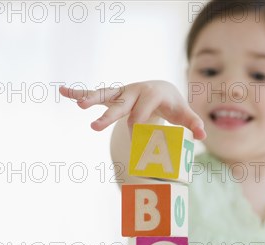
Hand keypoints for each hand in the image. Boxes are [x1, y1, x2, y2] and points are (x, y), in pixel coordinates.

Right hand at [59, 80, 205, 138]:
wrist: (162, 88)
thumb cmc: (173, 104)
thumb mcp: (183, 113)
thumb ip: (193, 123)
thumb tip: (203, 135)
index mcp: (152, 94)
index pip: (142, 111)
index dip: (138, 124)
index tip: (135, 136)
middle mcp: (135, 90)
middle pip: (121, 104)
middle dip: (109, 116)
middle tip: (95, 127)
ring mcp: (122, 92)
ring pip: (104, 95)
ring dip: (90, 99)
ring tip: (77, 104)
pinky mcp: (114, 95)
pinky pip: (95, 93)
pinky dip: (78, 92)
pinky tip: (62, 91)